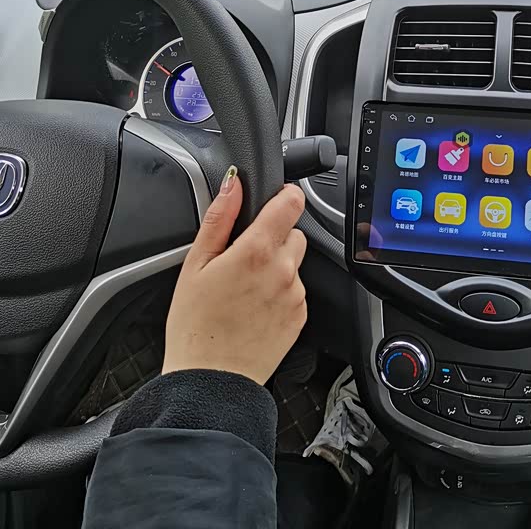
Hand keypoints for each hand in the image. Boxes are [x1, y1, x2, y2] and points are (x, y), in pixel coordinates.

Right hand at [163, 167, 307, 383]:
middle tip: (243, 259)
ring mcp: (295, 294)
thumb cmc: (195, 326)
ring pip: (295, 262)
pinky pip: (296, 290)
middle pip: (293, 232)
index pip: (291, 203)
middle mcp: (283, 270)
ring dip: (277, 266)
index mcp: (256, 251)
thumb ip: (219, 218)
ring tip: (245, 289)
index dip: (284, 196)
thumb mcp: (195, 265)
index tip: (274, 200)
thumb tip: (233, 184)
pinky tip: (255, 307)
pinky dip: (281, 292)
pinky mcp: (300, 316)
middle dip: (273, 237)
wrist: (211, 381)